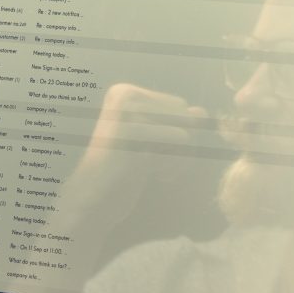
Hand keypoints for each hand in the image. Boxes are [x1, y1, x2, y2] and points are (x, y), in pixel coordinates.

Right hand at [55, 84, 208, 237]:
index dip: (175, 135)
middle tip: (153, 166)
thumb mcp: (154, 143)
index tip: (151, 154)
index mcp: (126, 92)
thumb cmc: (123, 173)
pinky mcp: (133, 130)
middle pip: (185, 115)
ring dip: (178, 159)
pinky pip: (181, 139)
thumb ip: (180, 123)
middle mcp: (125, 94)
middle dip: (179, 147)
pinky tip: (151, 175)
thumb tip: (202, 112)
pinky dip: (174, 164)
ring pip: (186, 129)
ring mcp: (127, 111)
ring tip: (153, 171)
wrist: (91, 200)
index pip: (179, 106)